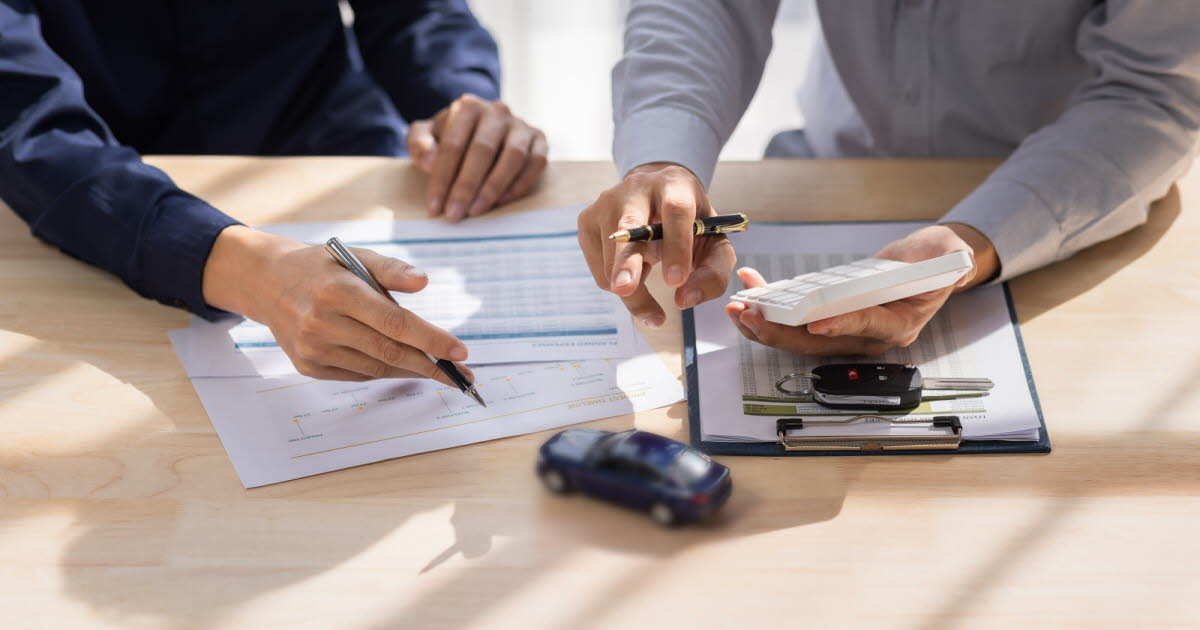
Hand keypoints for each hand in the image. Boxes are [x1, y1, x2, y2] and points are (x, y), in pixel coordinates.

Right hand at [202, 226, 471, 383]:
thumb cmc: (321, 268)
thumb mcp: (355, 255)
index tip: (460, 351)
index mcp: (338, 292)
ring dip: (410, 370)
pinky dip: (383, 370)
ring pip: (375, 368)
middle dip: (430, 365)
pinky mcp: (308, 366)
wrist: (267, 283)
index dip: (430, 339)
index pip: (394, 323)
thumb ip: (391, 269)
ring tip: (436, 368)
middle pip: (388, 351)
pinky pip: (358, 375)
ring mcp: (313, 349)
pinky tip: (401, 364)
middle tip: (461, 373)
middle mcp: (322, 324)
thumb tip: (423, 282)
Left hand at [408, 94, 547, 221]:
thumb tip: (430, 164)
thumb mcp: (426, 136)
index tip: (435, 207)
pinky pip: (535, 164)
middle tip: (455, 214)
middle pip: (482, 151)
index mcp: (468, 107)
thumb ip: (419, 145)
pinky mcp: (539, 140)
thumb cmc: (450, 137)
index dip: (442, 178)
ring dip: (493, 188)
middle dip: (466, 187)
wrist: (481, 131)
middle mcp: (497, 111)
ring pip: (512, 157)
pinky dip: (519, 185)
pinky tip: (501, 202)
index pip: (453, 144)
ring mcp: (521, 125)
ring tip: (477, 211)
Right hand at [577, 162, 736, 327]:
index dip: (676, 245)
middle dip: (627, 260)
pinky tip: (632, 268)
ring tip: (647, 285)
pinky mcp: (587, 221)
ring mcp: (606, 202)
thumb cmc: (689, 226)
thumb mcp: (713, 244)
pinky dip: (618, 282)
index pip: (676, 210)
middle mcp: (636, 187)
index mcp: (675, 184)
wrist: (656, 201)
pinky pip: (600, 270)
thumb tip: (686, 299)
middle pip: (629, 225)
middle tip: (626, 289)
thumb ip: (712, 273)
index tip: (676, 280)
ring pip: (612, 257)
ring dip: (632, 288)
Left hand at [724, 223, 998, 354]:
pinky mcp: (829, 320)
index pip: (866, 327)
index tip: (815, 324)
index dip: (841, 326)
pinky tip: (751, 290)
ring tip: (738, 307)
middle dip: (780, 332)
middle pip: (819, 342)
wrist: (925, 267)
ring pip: (799, 337)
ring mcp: (846, 332)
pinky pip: (795, 321)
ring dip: (766, 325)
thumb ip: (947, 257)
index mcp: (898, 325)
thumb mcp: (947, 253)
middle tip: (751, 316)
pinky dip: (771, 307)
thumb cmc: (935, 261)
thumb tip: (946, 257)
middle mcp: (867, 336)